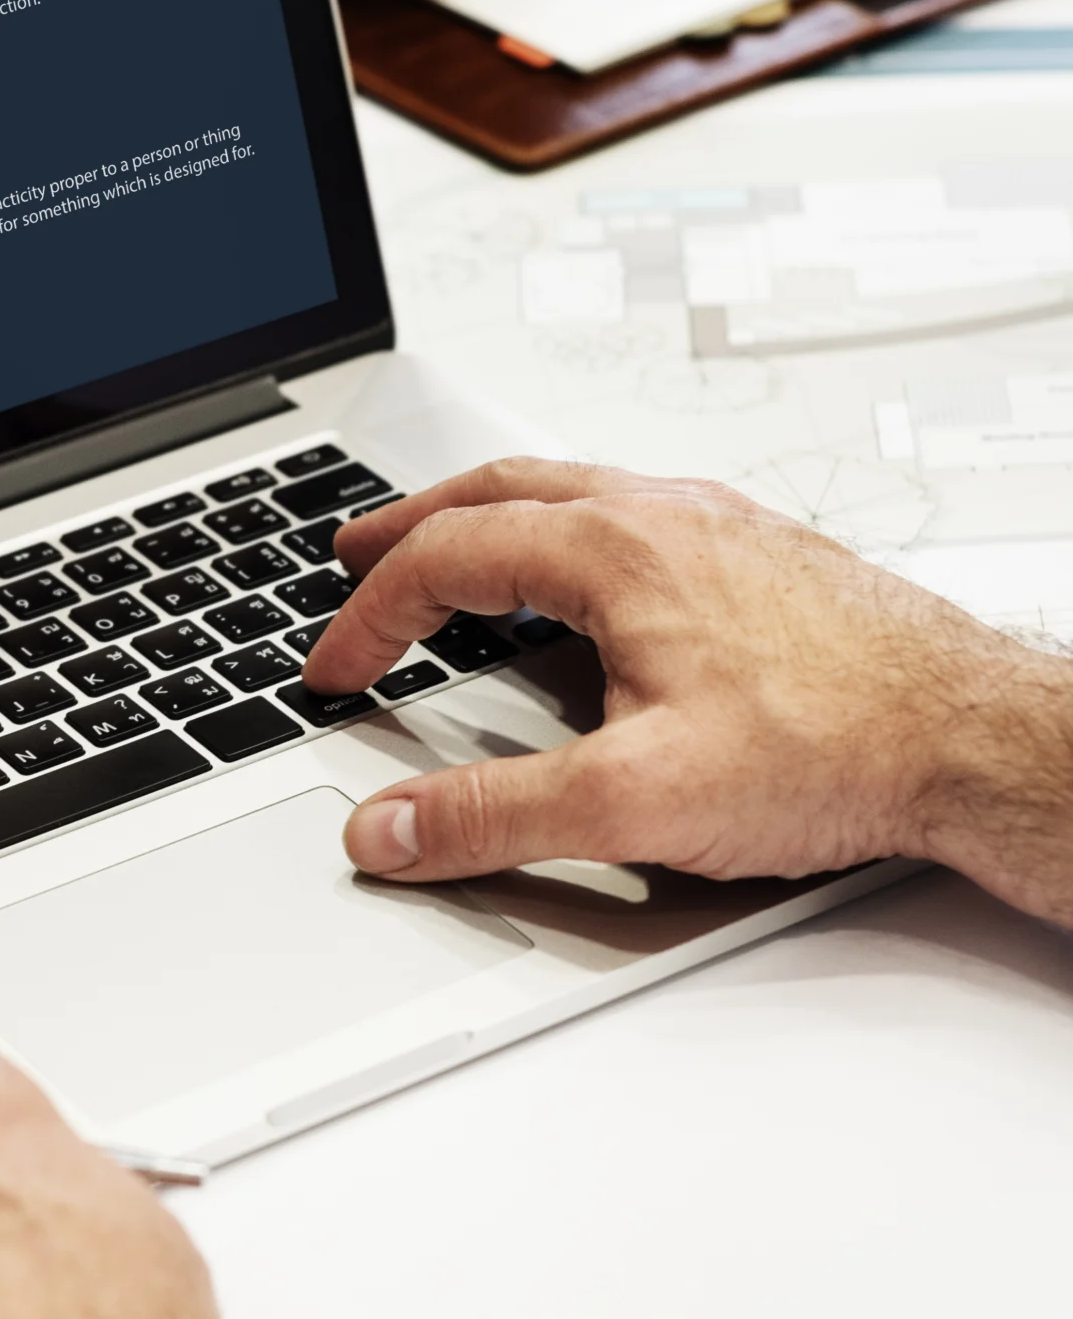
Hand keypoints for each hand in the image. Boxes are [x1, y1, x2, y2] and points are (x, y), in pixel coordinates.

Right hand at [307, 460, 1072, 925]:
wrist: (981, 743)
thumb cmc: (838, 750)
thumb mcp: (635, 801)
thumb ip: (493, 816)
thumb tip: (386, 828)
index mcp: (615, 547)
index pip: (445, 557)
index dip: (369, 616)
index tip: (337, 669)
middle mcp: (665, 515)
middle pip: (499, 491)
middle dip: (411, 524)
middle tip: (354, 550)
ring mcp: (719, 527)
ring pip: (572, 490)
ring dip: (490, 517)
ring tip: (454, 551)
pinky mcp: (764, 556)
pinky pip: (635, 513)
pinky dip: (567, 532)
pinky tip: (584, 582)